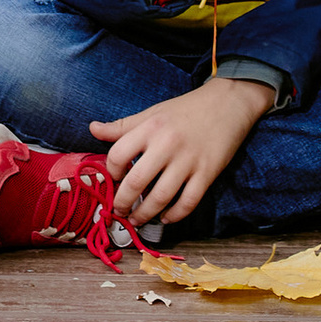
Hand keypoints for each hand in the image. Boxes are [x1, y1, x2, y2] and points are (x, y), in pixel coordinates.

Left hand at [91, 75, 271, 227]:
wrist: (228, 102)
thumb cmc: (186, 109)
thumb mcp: (152, 113)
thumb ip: (122, 126)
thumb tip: (92, 128)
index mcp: (151, 126)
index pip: (118, 155)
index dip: (112, 173)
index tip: (115, 180)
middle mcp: (167, 143)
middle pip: (135, 183)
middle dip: (123, 204)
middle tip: (120, 211)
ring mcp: (189, 160)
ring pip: (160, 198)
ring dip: (145, 215)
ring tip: (138, 219)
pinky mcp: (208, 173)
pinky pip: (188, 203)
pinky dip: (174, 216)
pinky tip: (166, 217)